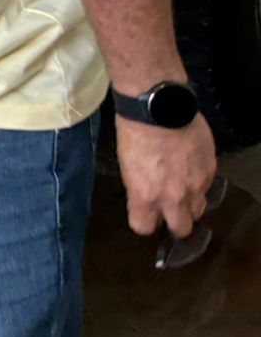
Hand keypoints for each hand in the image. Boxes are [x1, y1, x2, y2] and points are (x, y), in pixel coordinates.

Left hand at [115, 114, 217, 236]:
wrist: (160, 107)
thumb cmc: (134, 132)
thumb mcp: (127, 164)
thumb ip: (140, 188)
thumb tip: (146, 198)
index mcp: (145, 196)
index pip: (143, 227)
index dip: (143, 221)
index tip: (142, 214)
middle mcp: (173, 197)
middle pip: (181, 229)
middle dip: (175, 222)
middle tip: (169, 208)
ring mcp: (195, 185)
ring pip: (198, 210)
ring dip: (190, 204)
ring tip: (182, 189)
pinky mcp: (210, 170)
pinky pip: (207, 187)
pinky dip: (199, 182)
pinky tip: (190, 168)